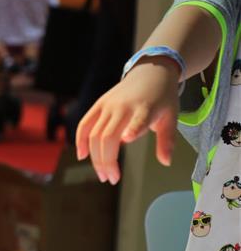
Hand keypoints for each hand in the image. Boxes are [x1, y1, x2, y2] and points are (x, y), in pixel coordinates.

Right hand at [75, 59, 179, 183]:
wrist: (150, 72)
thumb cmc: (162, 97)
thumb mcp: (171, 117)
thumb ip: (167, 140)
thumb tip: (165, 162)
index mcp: (145, 108)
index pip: (138, 119)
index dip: (133, 129)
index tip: (127, 139)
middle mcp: (123, 106)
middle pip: (107, 136)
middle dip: (106, 161)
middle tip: (111, 178)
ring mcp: (108, 105)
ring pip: (94, 135)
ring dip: (95, 157)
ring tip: (103, 174)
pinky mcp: (98, 104)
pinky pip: (84, 124)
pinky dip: (80, 140)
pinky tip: (82, 156)